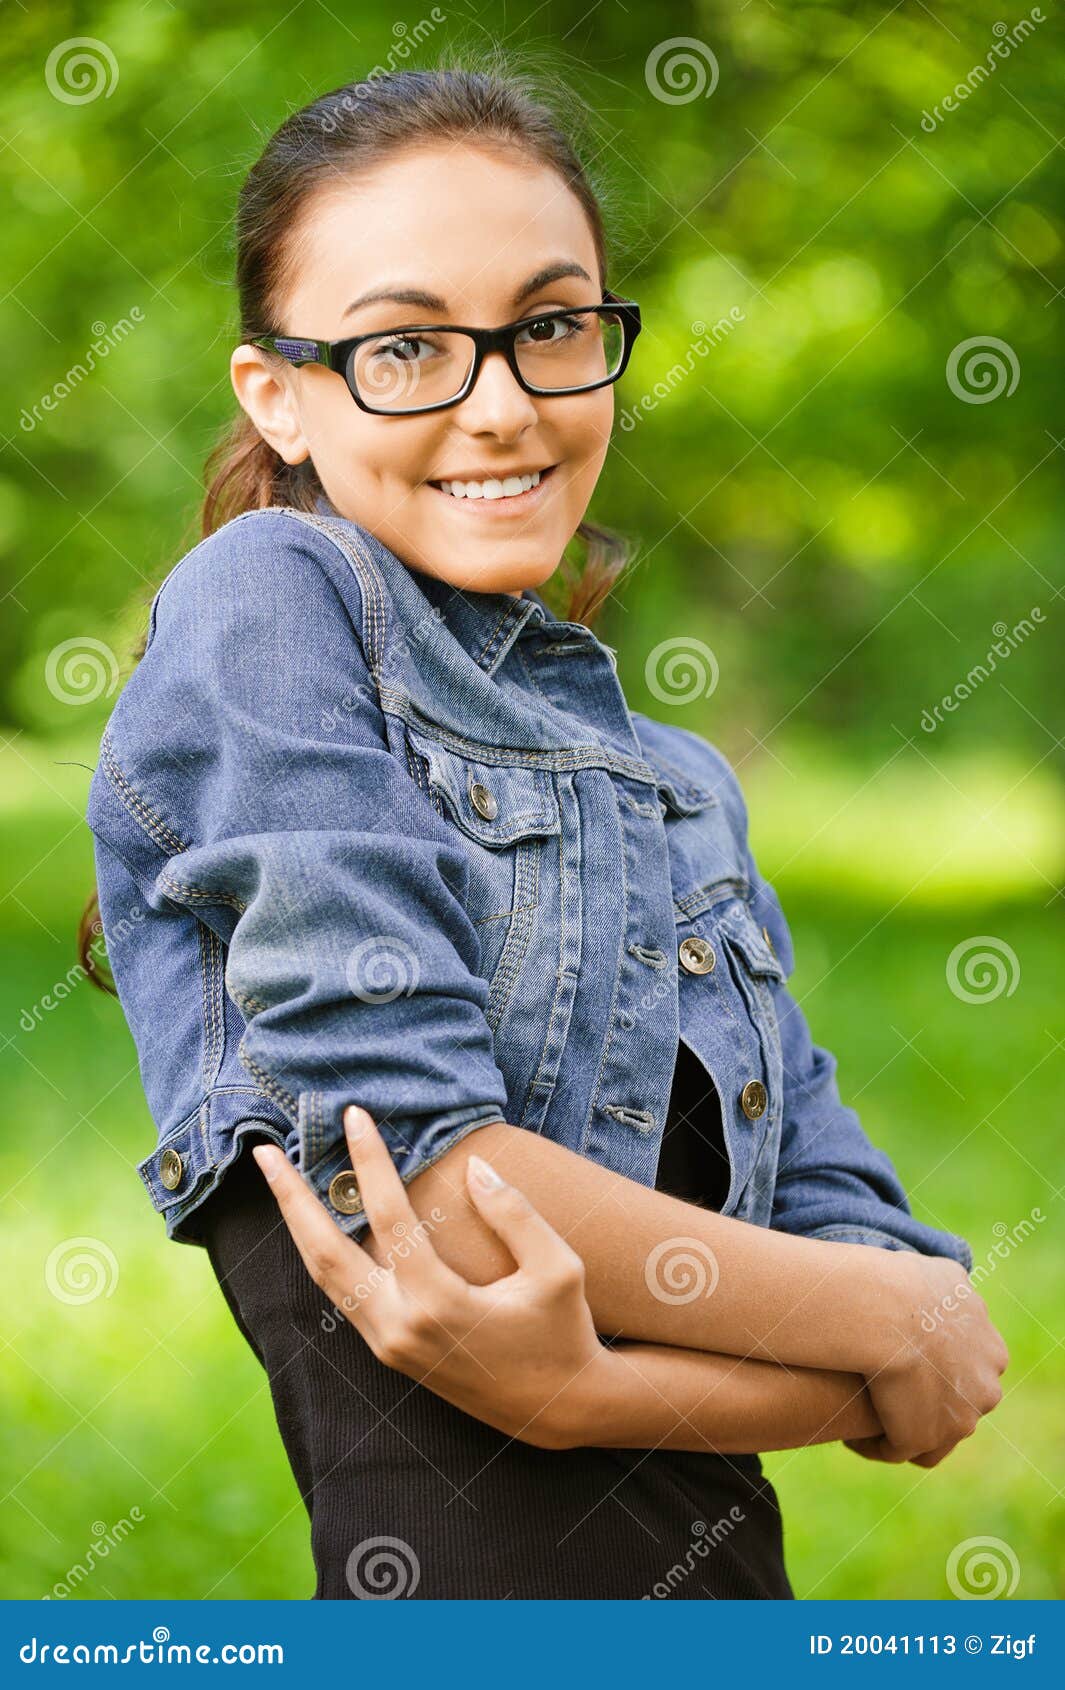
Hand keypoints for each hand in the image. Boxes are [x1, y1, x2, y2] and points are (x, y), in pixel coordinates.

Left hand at [250, 1105, 619, 1450]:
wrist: (560, 1409)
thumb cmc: (563, 1333)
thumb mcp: (557, 1268)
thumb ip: (514, 1214)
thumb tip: (472, 1167)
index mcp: (438, 1305)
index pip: (389, 1218)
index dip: (369, 1162)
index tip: (354, 1116)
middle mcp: (400, 1328)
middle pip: (324, 1254)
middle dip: (291, 1199)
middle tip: (264, 1153)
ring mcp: (390, 1346)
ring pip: (324, 1279)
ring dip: (297, 1226)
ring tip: (279, 1179)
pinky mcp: (391, 1354)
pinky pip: (344, 1295)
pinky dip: (323, 1253)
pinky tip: (318, 1221)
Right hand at [860, 1251, 1008, 1463]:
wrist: (889, 1309)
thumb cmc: (904, 1282)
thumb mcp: (942, 1274)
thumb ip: (948, 1288)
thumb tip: (937, 1283)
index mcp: (992, 1352)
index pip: (968, 1371)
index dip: (934, 1368)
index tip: (901, 1360)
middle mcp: (985, 1389)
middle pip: (956, 1404)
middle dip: (926, 1399)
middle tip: (885, 1389)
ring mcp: (960, 1420)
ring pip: (931, 1433)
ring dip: (901, 1426)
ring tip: (862, 1418)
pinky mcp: (925, 1438)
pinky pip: (900, 1450)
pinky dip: (876, 1445)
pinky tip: (852, 1434)